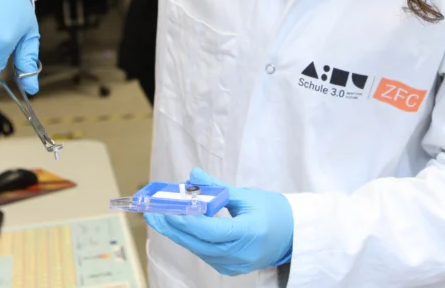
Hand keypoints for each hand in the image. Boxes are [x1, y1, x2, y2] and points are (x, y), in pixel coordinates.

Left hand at [145, 168, 292, 275]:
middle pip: (199, 243)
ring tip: (159, 217)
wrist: (292, 236)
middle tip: (152, 212)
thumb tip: (193, 176)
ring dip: (178, 233)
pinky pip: (204, 254)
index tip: (170, 210)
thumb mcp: (248, 195)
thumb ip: (218, 188)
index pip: (213, 231)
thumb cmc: (274, 212)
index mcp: (250, 233)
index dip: (189, 222)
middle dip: (172, 228)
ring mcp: (234, 265)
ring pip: (198, 250)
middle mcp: (241, 254)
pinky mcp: (229, 268)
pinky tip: (178, 228)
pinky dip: (191, 240)